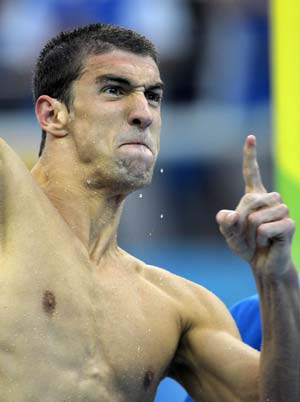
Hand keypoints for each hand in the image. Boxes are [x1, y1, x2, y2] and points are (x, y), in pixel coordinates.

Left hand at [216, 135, 294, 275]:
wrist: (263, 265)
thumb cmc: (247, 246)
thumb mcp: (229, 234)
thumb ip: (224, 222)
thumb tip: (232, 215)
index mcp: (255, 198)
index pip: (251, 173)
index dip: (250, 156)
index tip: (250, 137)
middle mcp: (270, 200)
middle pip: (250, 200)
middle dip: (242, 220)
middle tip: (248, 234)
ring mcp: (282, 211)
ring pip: (257, 215)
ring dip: (251, 231)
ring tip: (259, 239)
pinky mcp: (290, 224)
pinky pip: (266, 228)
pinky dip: (261, 239)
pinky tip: (267, 243)